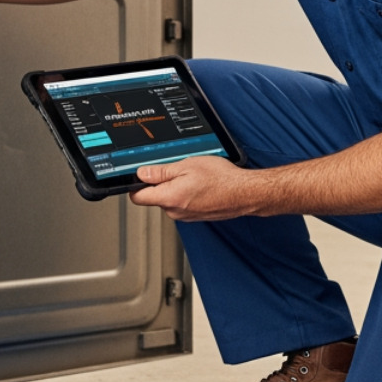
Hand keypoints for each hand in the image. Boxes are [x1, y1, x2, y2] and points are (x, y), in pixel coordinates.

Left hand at [128, 155, 264, 220]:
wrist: (244, 193)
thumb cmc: (221, 179)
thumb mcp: (187, 165)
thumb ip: (161, 172)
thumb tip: (142, 173)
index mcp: (169, 198)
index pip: (137, 197)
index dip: (136, 184)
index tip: (141, 175)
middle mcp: (175, 212)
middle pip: (154, 197)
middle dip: (160, 183)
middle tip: (176, 169)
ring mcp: (186, 216)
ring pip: (169, 200)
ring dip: (176, 188)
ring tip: (193, 177)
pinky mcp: (195, 216)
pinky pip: (182, 204)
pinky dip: (187, 194)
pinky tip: (200, 185)